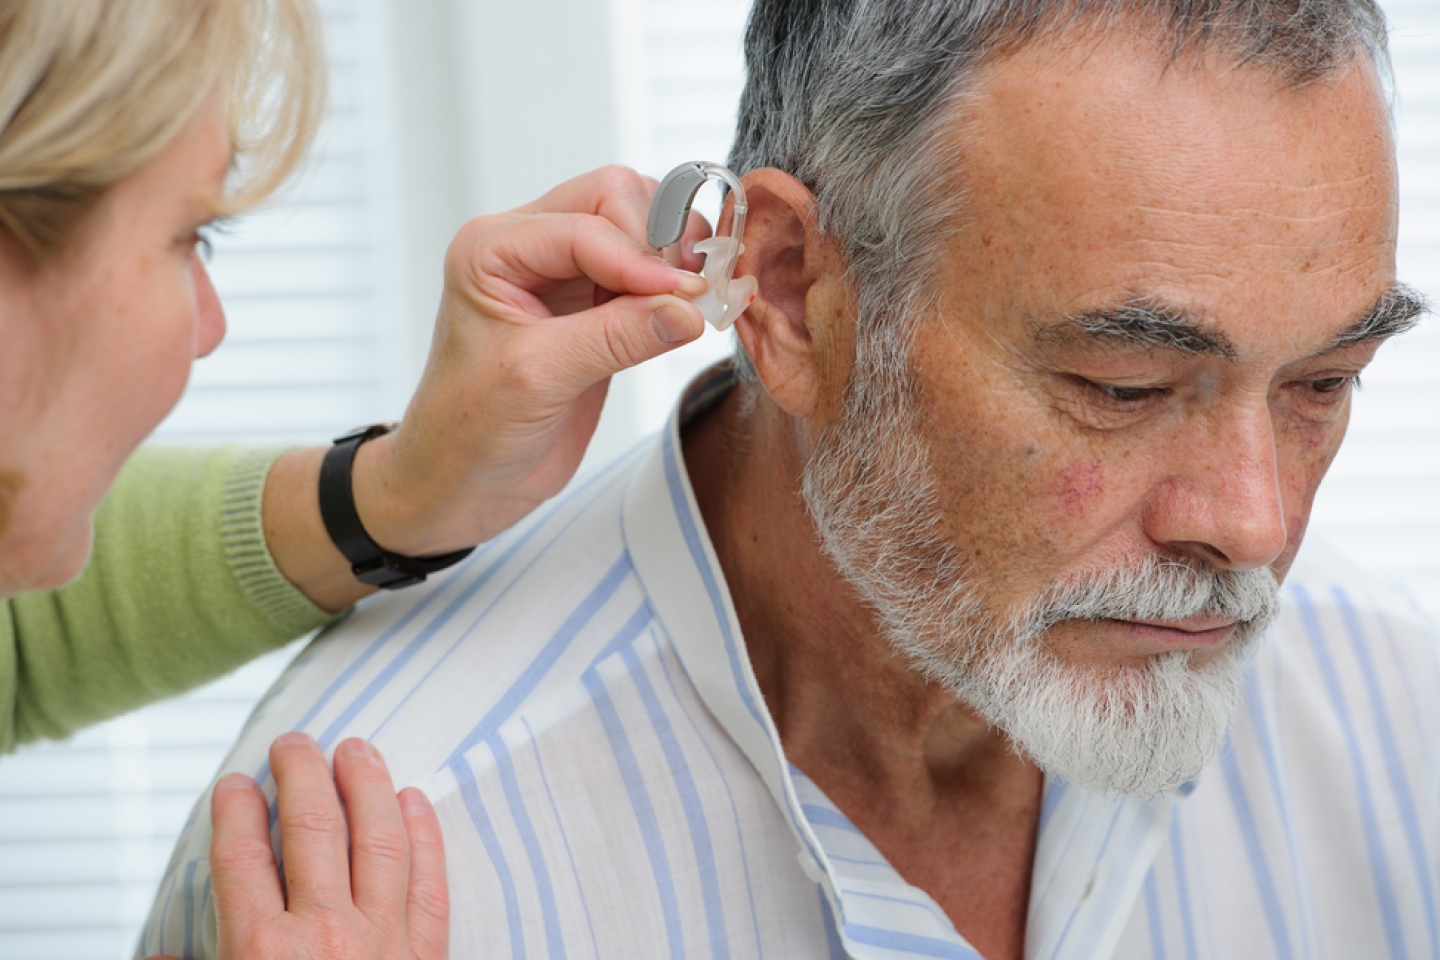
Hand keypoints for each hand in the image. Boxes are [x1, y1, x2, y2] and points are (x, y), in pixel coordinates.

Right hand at [147, 733, 448, 959]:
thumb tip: (155, 959)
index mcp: (261, 954)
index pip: (243, 858)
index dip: (236, 811)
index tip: (234, 782)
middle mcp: (326, 937)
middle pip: (313, 829)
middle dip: (301, 775)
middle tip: (294, 741)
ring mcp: (386, 942)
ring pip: (380, 838)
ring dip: (367, 784)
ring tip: (355, 748)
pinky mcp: (431, 956)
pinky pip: (432, 880)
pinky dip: (426, 834)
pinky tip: (415, 800)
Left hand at [353, 165, 712, 556]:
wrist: (461, 482)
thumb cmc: (469, 430)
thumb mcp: (539, 379)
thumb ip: (615, 338)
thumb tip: (687, 309)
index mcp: (491, 248)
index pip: (586, 224)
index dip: (640, 256)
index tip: (685, 294)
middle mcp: (526, 248)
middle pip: (615, 199)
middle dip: (660, 240)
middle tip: (693, 292)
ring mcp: (562, 275)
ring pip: (637, 227)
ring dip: (672, 259)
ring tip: (693, 304)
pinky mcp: (593, 307)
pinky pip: (645, 274)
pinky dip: (673, 288)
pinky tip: (687, 316)